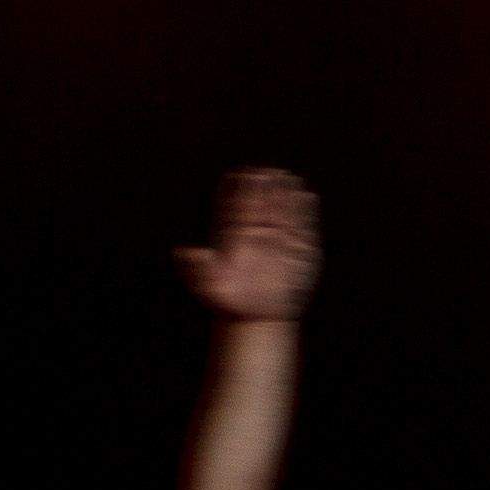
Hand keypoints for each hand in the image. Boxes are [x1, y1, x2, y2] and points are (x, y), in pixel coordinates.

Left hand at [179, 168, 321, 321]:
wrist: (257, 319)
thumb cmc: (231, 302)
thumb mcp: (210, 287)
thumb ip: (198, 269)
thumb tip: (183, 252)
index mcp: (233, 237)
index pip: (236, 206)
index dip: (238, 190)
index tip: (241, 174)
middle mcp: (255, 234)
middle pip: (259, 202)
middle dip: (262, 186)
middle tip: (265, 171)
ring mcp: (277, 240)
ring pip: (281, 210)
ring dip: (283, 192)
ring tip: (286, 176)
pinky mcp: (297, 250)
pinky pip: (301, 226)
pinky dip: (304, 211)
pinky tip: (306, 195)